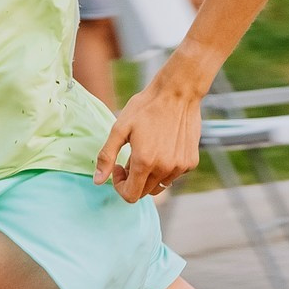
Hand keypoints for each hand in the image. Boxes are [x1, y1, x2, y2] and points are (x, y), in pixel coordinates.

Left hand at [95, 72, 203, 202]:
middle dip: (133, 180)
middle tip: (130, 158)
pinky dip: (165, 168)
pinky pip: (173, 175)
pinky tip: (163, 147)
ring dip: (149, 175)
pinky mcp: (191, 162)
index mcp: (144, 162)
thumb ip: (106, 156)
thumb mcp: (120, 128)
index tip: (119, 167)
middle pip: (144, 192)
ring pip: (160, 185)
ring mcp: (180, 166)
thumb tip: (98, 181)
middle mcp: (164, 168)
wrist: (178, 92)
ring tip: (147, 152)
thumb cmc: (146, 107)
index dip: (120, 185)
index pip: (130, 196)